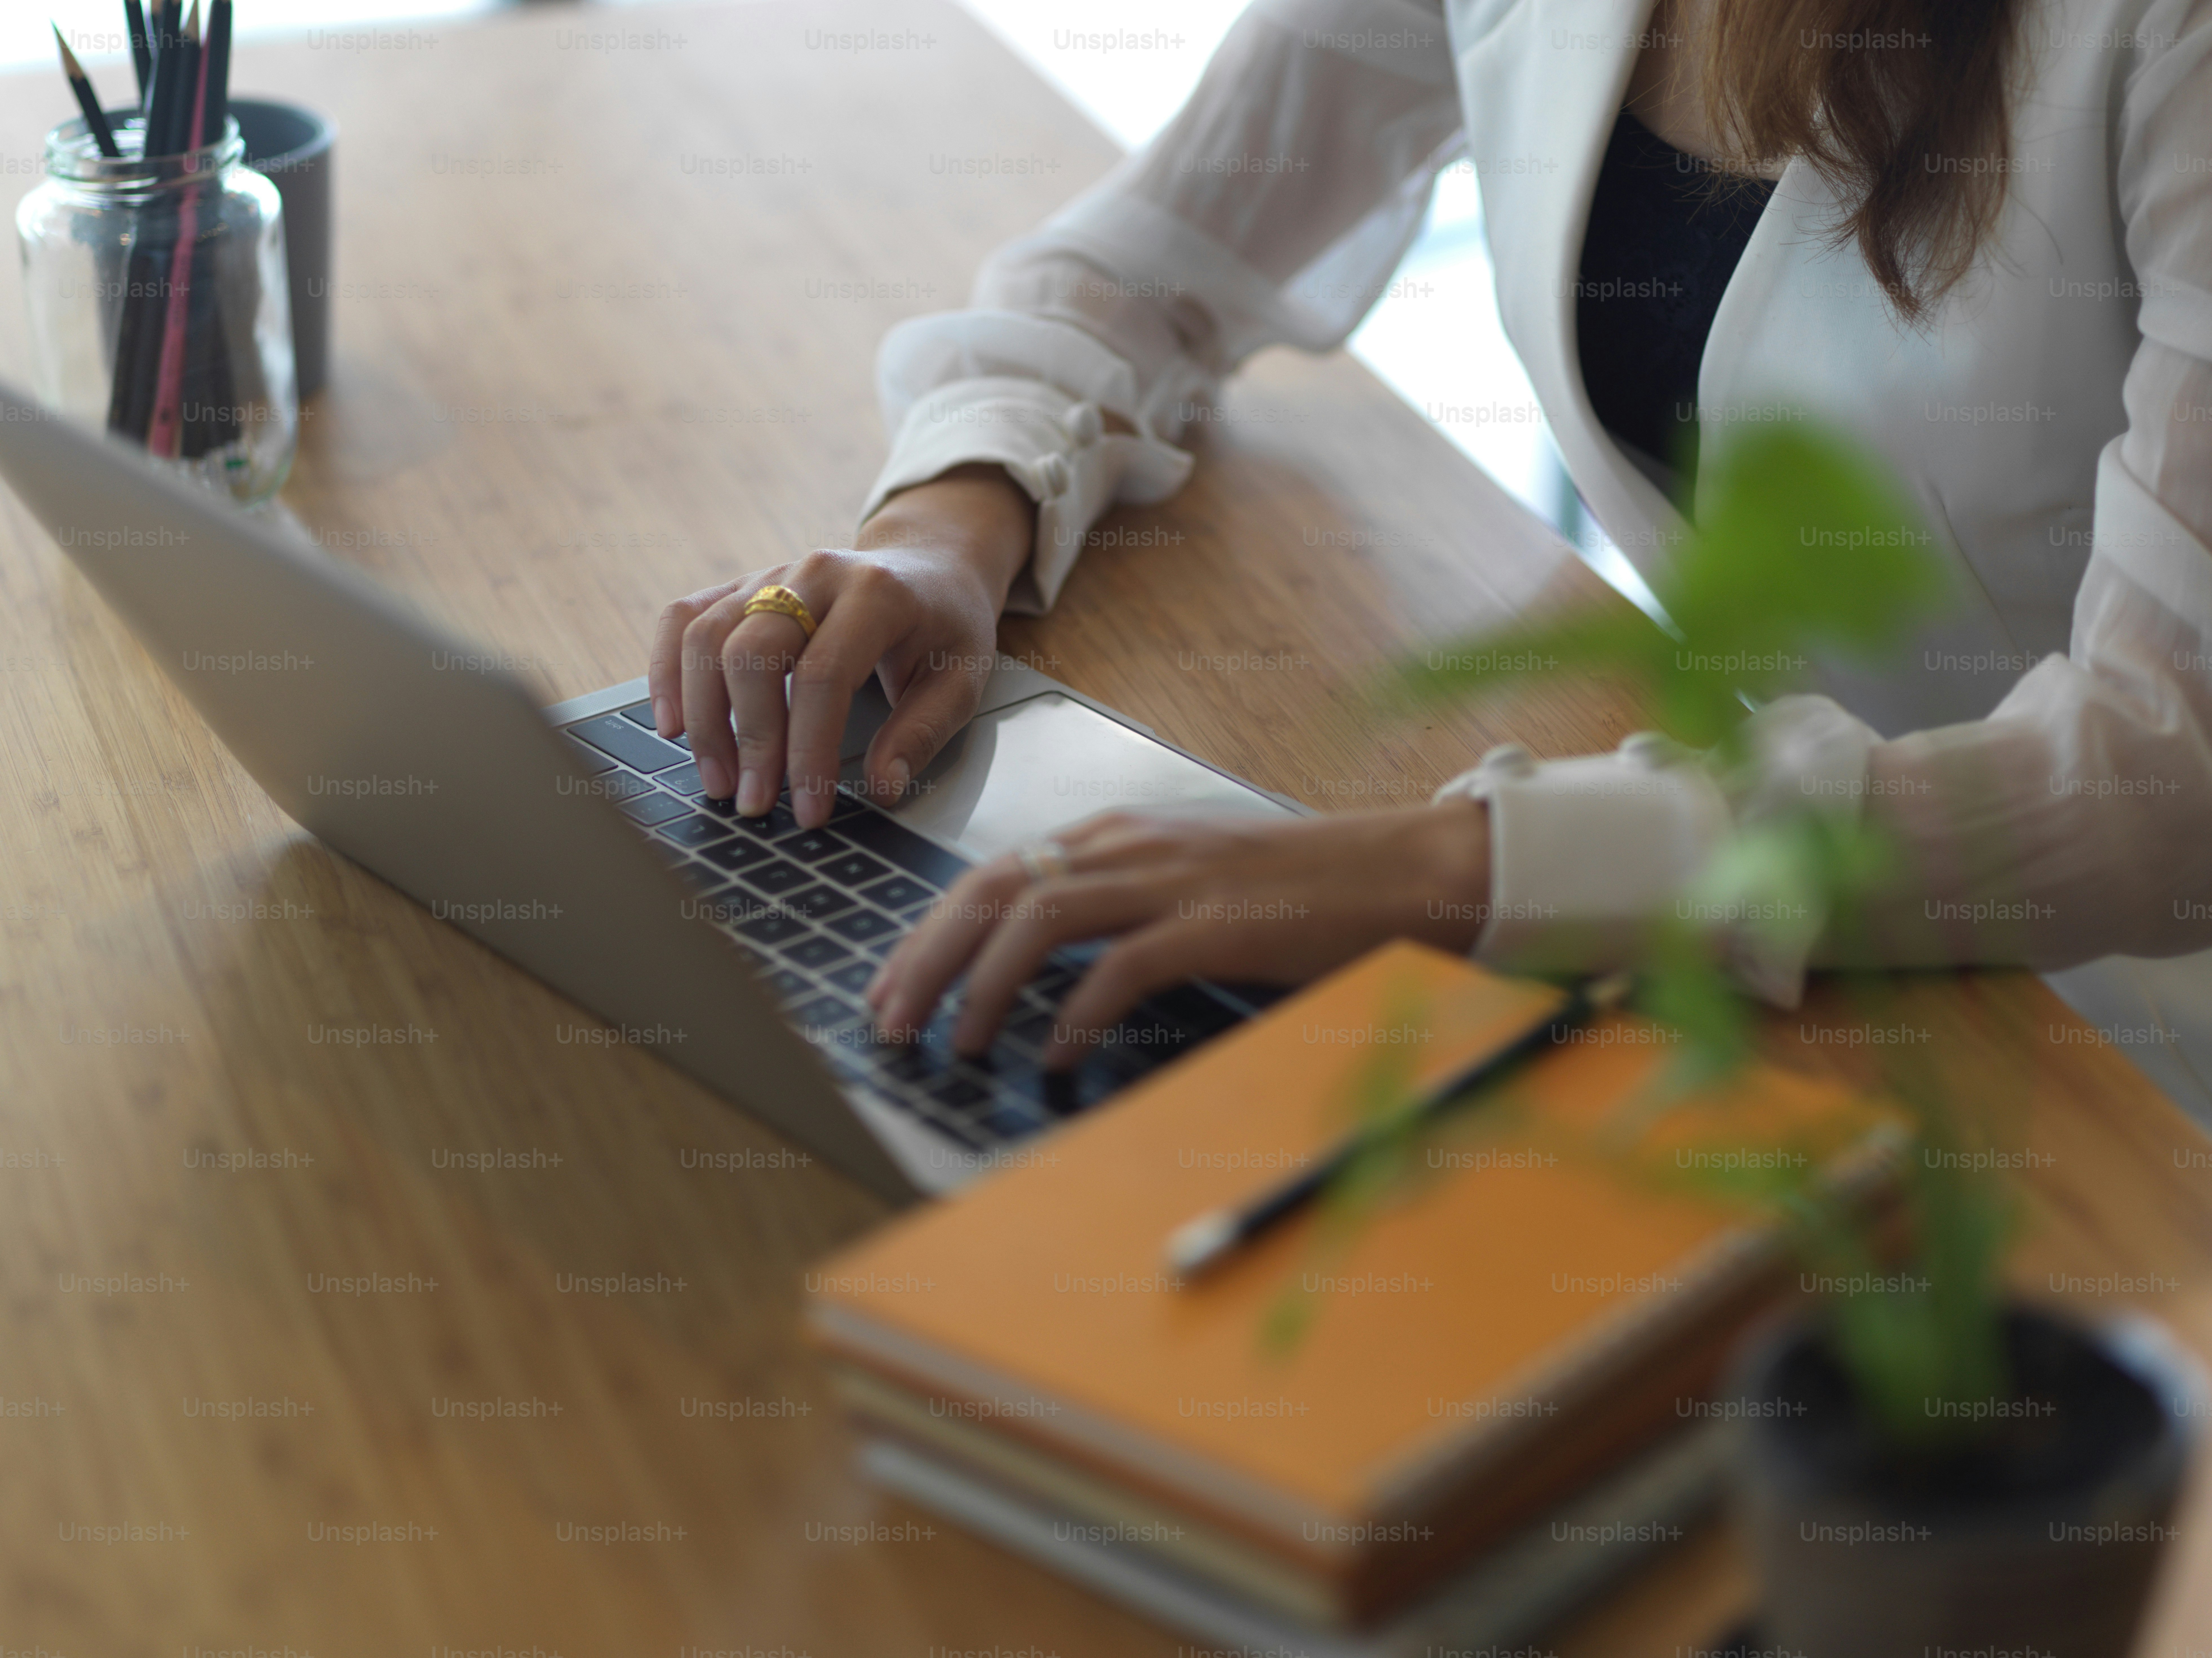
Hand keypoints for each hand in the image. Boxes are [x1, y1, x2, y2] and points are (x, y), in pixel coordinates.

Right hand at [648, 464, 1033, 828]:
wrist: (930, 564)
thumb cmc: (944, 626)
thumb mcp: (960, 679)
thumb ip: (921, 734)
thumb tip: (881, 789)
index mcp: (876, 593)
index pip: (824, 677)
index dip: (809, 751)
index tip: (810, 811)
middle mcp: (814, 574)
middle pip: (753, 653)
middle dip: (750, 739)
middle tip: (755, 803)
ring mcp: (770, 574)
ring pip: (707, 637)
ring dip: (704, 717)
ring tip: (718, 780)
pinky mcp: (741, 585)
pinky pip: (683, 617)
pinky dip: (665, 669)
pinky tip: (672, 723)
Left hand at [867, 801, 1492, 1065]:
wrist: (1398, 872)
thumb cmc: (1295, 891)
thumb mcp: (1186, 883)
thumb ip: (1117, 905)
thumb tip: (1041, 959)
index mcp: (1119, 835)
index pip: (994, 874)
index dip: (930, 931)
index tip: (891, 984)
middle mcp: (1131, 846)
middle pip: (994, 891)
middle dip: (927, 957)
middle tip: (889, 1020)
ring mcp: (1173, 882)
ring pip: (1038, 920)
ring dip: (983, 985)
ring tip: (957, 1043)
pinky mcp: (1214, 924)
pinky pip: (1120, 969)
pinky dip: (1075, 1014)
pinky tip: (1056, 1057)